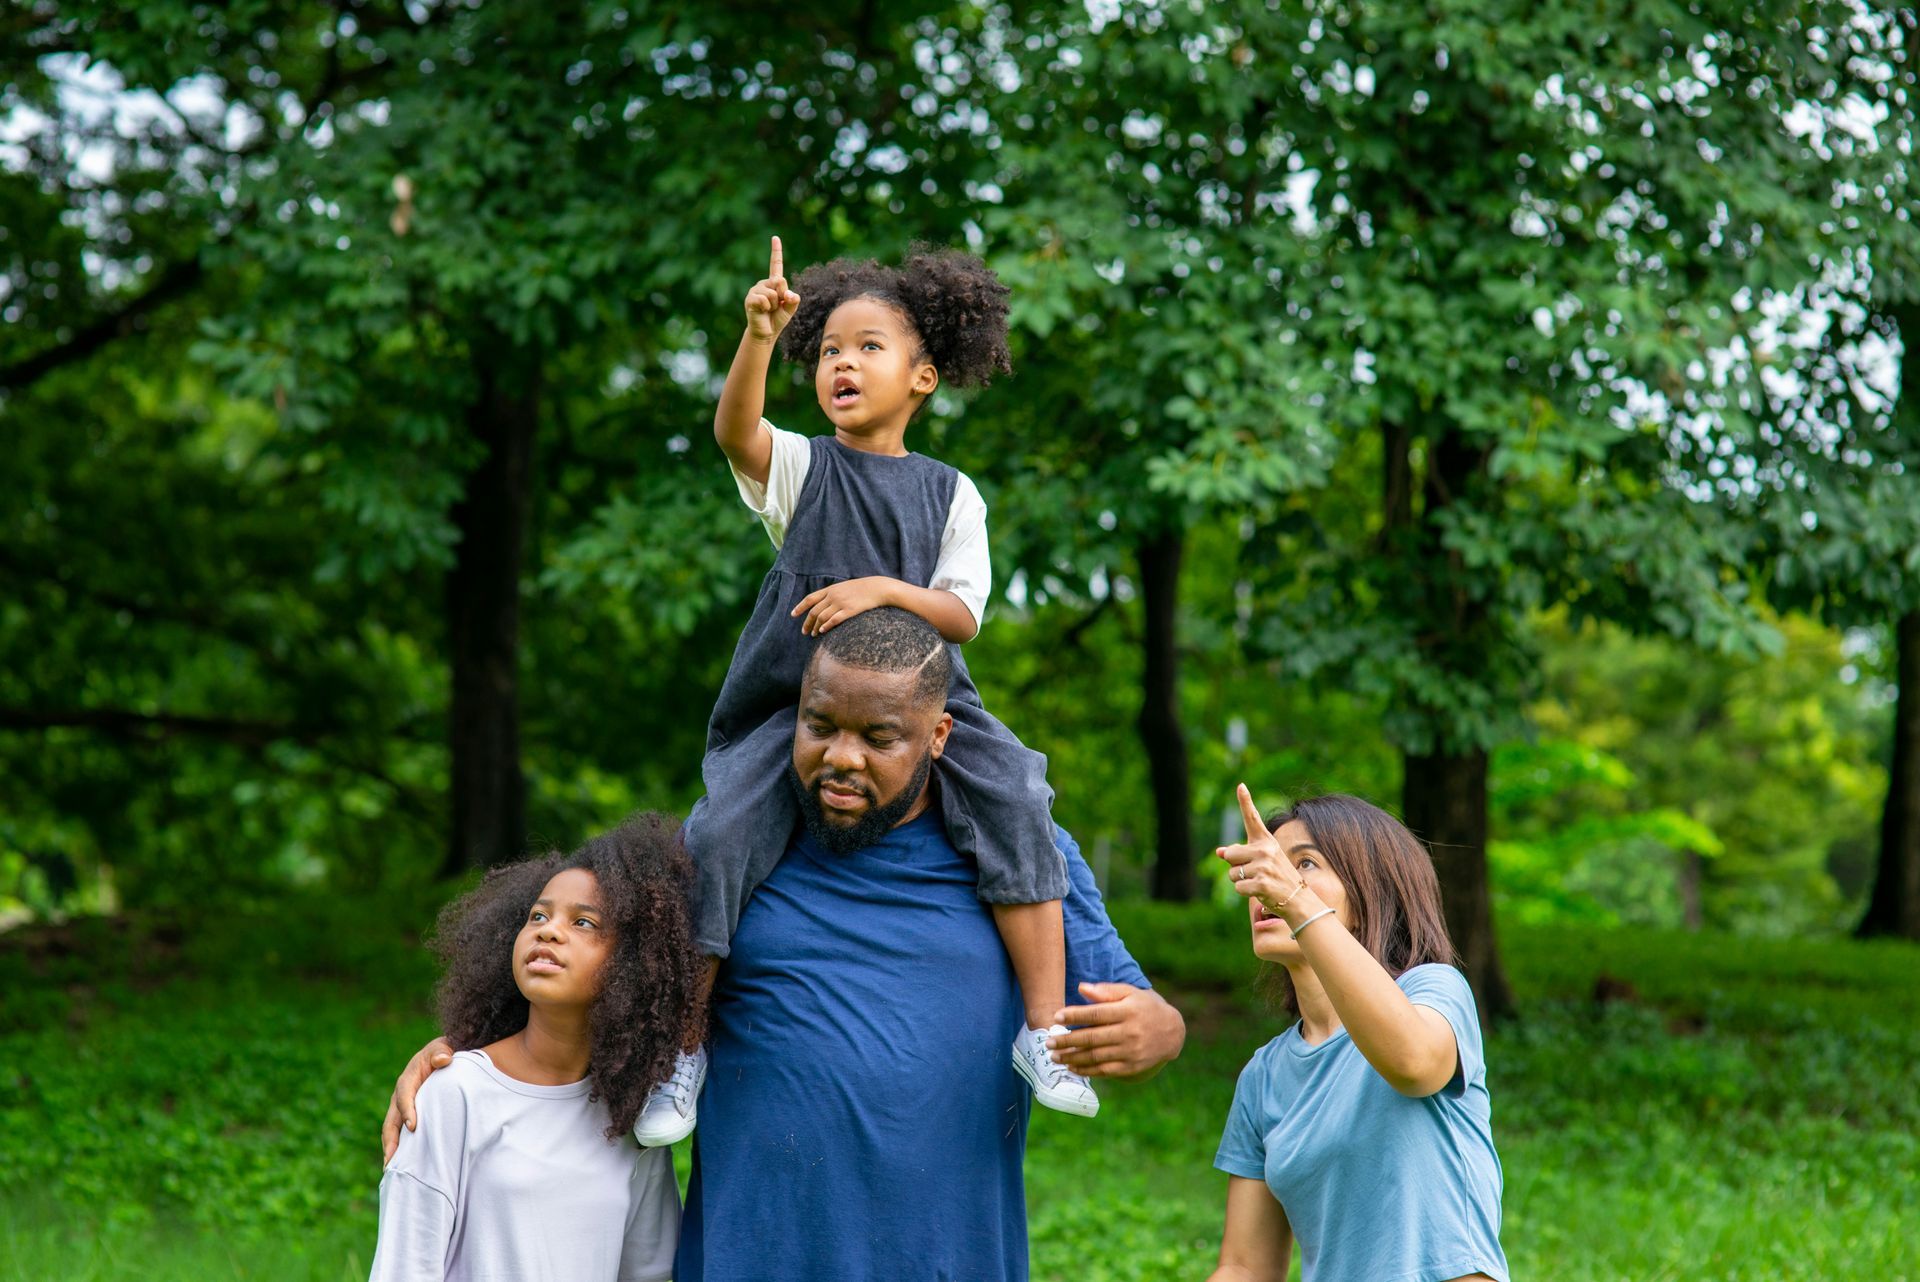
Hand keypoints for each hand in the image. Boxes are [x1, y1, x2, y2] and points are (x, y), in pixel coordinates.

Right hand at [380, 1036, 453, 1164]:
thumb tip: (444, 1059)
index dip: (407, 1111)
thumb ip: (441, 1052)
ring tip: (392, 1169)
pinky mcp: (408, 1117)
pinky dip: (400, 1149)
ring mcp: (403, 1109)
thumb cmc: (442, 1053)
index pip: (405, 1096)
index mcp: (408, 1080)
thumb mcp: (442, 1047)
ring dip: (391, 1149)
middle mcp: (401, 1096)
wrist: (441, 1056)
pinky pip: (401, 1134)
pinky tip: (403, 1165)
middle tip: (391, 1159)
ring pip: (392, 1130)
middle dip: (390, 1140)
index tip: (413, 1127)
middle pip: (391, 1120)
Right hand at [744, 235, 800, 342]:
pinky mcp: (750, 299)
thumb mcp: (791, 308)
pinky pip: (765, 300)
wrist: (766, 333)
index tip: (775, 237)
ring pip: (774, 292)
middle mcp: (764, 283)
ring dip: (775, 304)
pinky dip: (767, 308)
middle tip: (776, 306)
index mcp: (774, 283)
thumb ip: (794, 299)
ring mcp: (756, 290)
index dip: (776, 251)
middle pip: (780, 281)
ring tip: (768, 310)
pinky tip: (762, 312)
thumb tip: (790, 294)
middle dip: (783, 295)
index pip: (775, 265)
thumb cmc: (777, 319)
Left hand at [790, 577, 896, 635]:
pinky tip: (822, 631)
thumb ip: (833, 594)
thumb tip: (824, 604)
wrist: (877, 588)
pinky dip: (826, 626)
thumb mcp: (845, 587)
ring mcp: (841, 603)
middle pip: (814, 611)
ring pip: (822, 617)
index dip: (800, 607)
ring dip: (816, 627)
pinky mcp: (849, 610)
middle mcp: (833, 596)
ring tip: (814, 634)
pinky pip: (834, 620)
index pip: (810, 598)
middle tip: (805, 632)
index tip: (793, 615)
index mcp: (831, 589)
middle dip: (807, 622)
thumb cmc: (862, 589)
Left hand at [1046, 982, 1185, 1079]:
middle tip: (1048, 1042)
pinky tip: (1072, 1067)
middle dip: (1067, 1040)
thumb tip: (1081, 988)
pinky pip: (1105, 1070)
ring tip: (1055, 1056)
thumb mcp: (1130, 993)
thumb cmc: (1145, 1007)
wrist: (1172, 1031)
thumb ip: (1106, 991)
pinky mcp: (1132, 1067)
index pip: (1096, 1013)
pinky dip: (1087, 1070)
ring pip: (1096, 1056)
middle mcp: (1129, 1032)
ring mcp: (1131, 1052)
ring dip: (1072, 1057)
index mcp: (1127, 1011)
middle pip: (1092, 1037)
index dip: (1075, 1015)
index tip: (1057, 1017)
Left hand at [1216, 783, 1313, 922]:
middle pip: (1230, 854)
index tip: (1240, 785)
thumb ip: (1241, 854)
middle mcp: (1265, 850)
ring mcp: (1264, 866)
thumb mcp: (1262, 862)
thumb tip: (1219, 852)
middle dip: (1236, 866)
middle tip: (1255, 872)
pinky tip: (1260, 892)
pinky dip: (1245, 892)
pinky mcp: (1261, 883)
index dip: (1245, 801)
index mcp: (1266, 842)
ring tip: (1260, 882)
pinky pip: (1238, 888)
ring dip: (1241, 881)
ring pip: (1232, 873)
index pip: (1253, 818)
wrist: (1299, 900)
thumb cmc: (1278, 878)